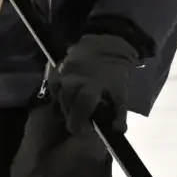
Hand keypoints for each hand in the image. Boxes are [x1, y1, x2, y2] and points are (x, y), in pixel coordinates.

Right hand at [47, 28, 143, 143]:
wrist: (110, 45)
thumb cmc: (117, 72)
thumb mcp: (121, 94)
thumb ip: (119, 114)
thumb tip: (117, 131)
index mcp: (89, 89)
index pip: (77, 113)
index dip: (77, 125)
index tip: (79, 130)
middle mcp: (73, 82)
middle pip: (66, 106)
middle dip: (71, 116)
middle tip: (78, 121)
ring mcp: (65, 73)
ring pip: (59, 95)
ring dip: (64, 104)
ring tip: (73, 108)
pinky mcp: (60, 65)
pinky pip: (54, 83)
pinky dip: (58, 91)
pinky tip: (65, 94)